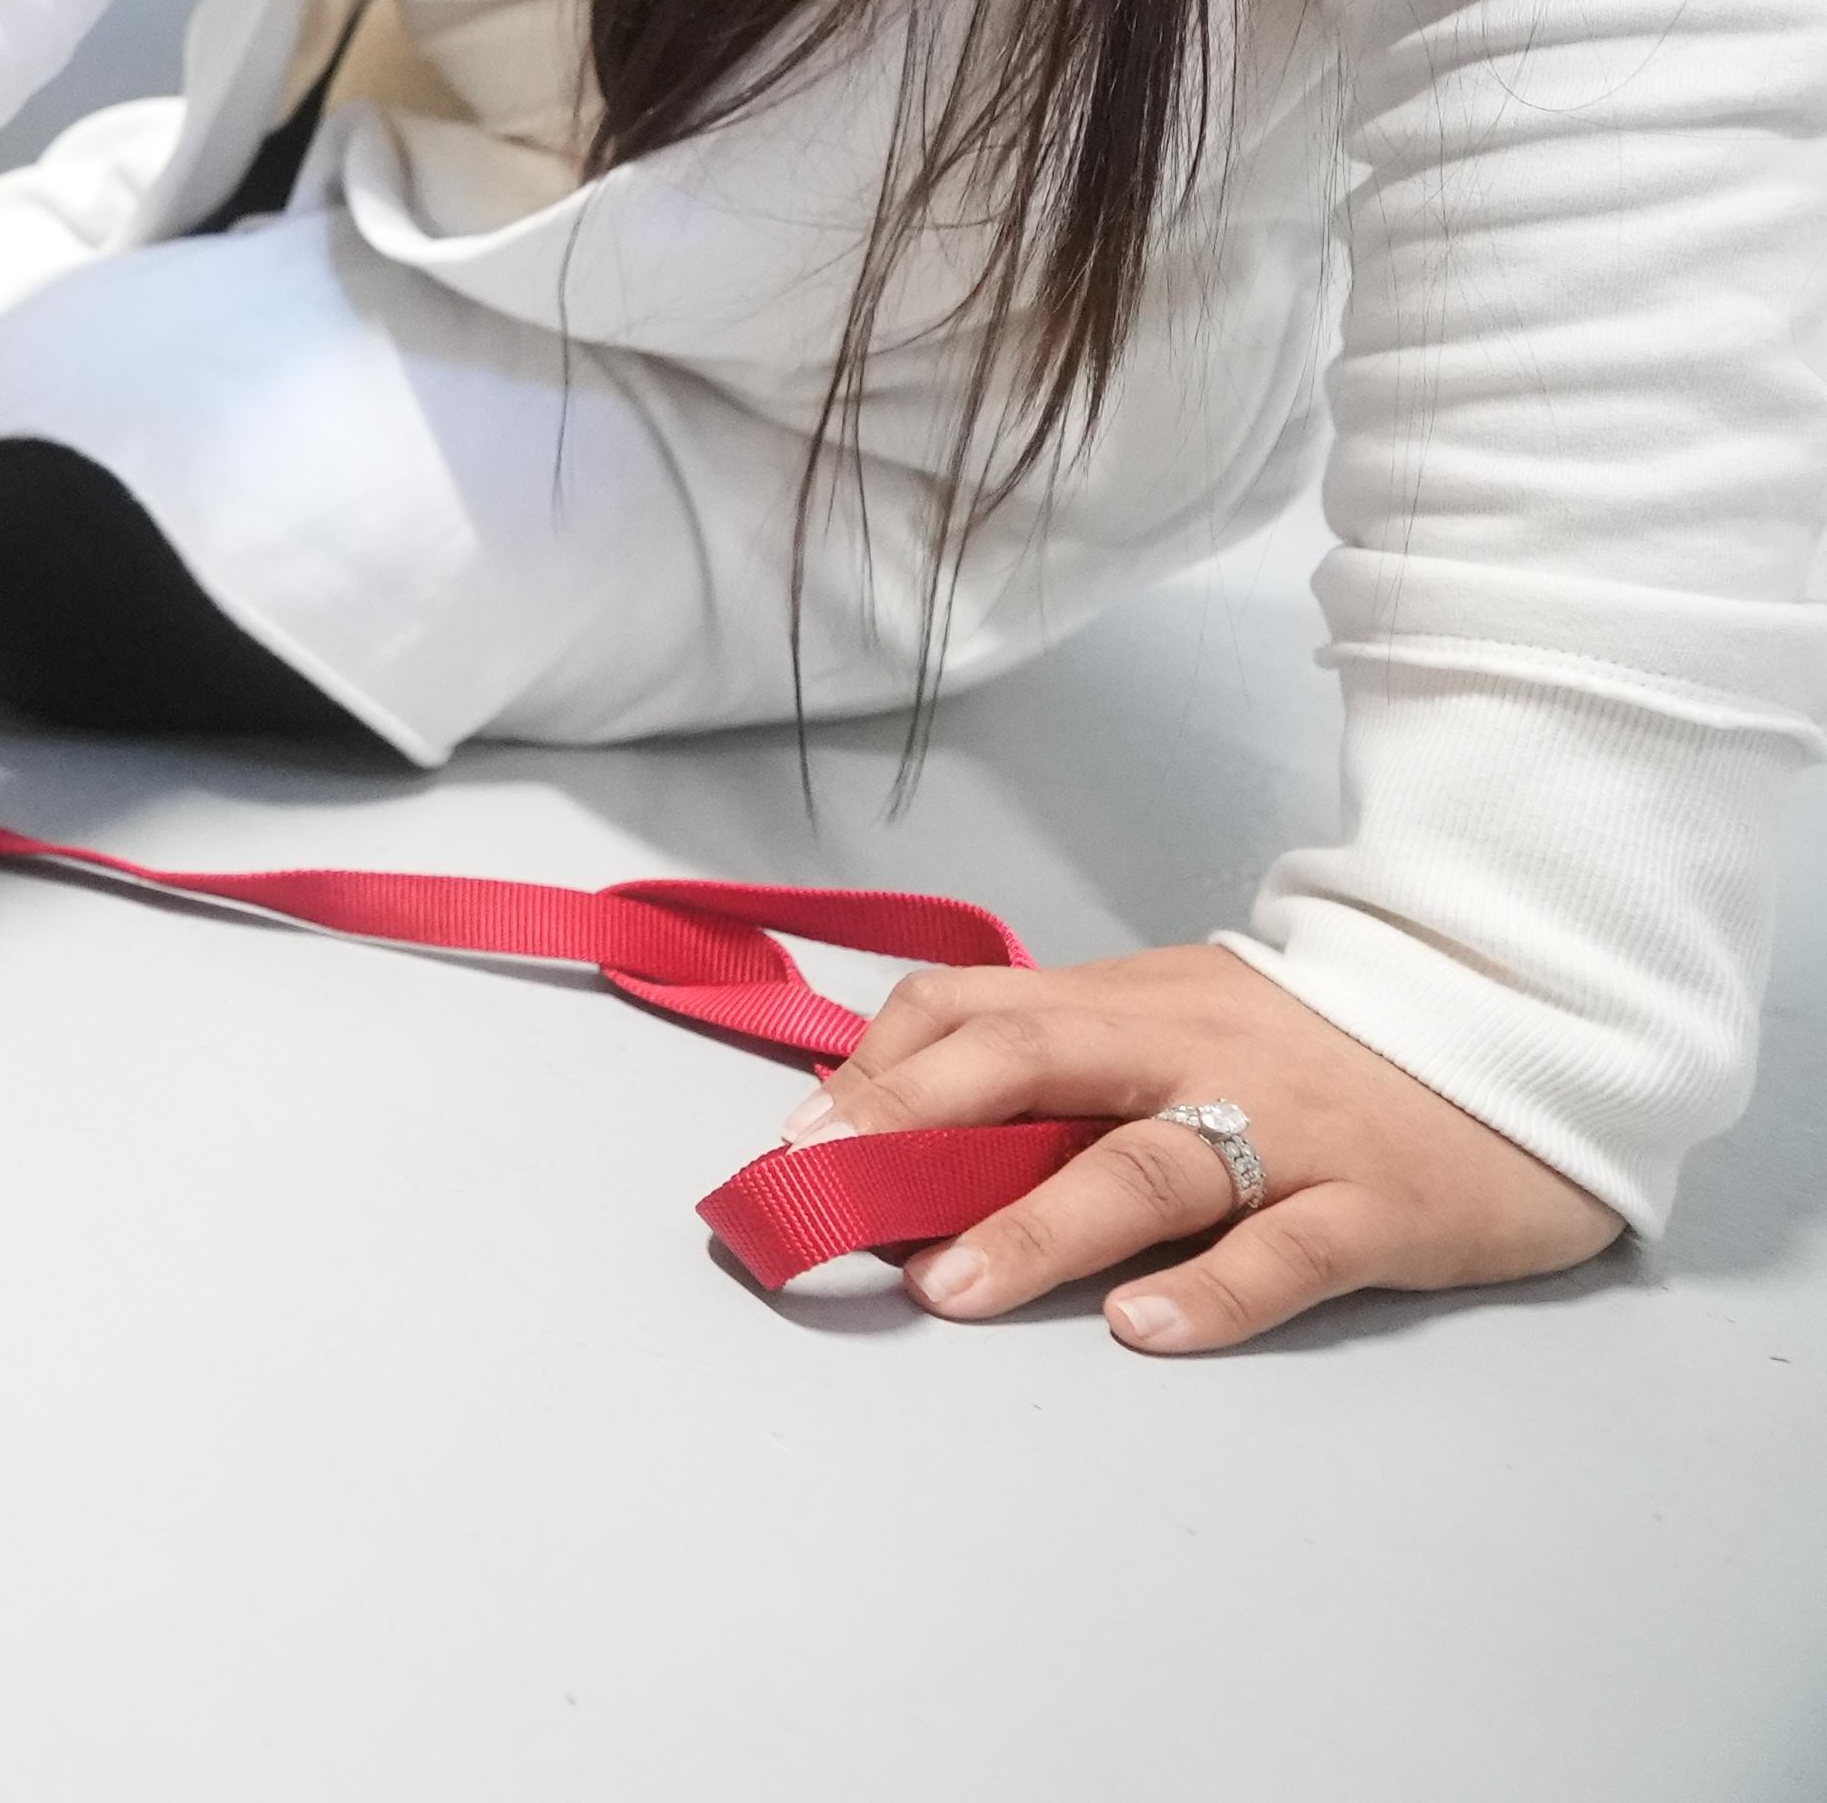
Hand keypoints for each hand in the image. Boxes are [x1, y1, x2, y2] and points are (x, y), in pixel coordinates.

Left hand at [798, 945, 1622, 1351]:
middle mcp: (1192, 1051)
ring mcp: (1287, 1128)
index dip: (877, 1071)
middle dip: (911, 1127)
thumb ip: (1061, 1058)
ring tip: (949, 1284)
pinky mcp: (1377, 1204)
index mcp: (1131, 1002)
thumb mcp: (1178, 1018)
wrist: (1529, 1022)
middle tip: (821, 1193)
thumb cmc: (1324, 1039)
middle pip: (1029, 1062)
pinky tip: (1145, 1326)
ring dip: (1036, 1225)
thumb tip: (904, 1119)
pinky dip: (1211, 1289)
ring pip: (1146, 1164)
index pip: (975, 1010)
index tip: (799, 1139)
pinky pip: (1285, 1248)